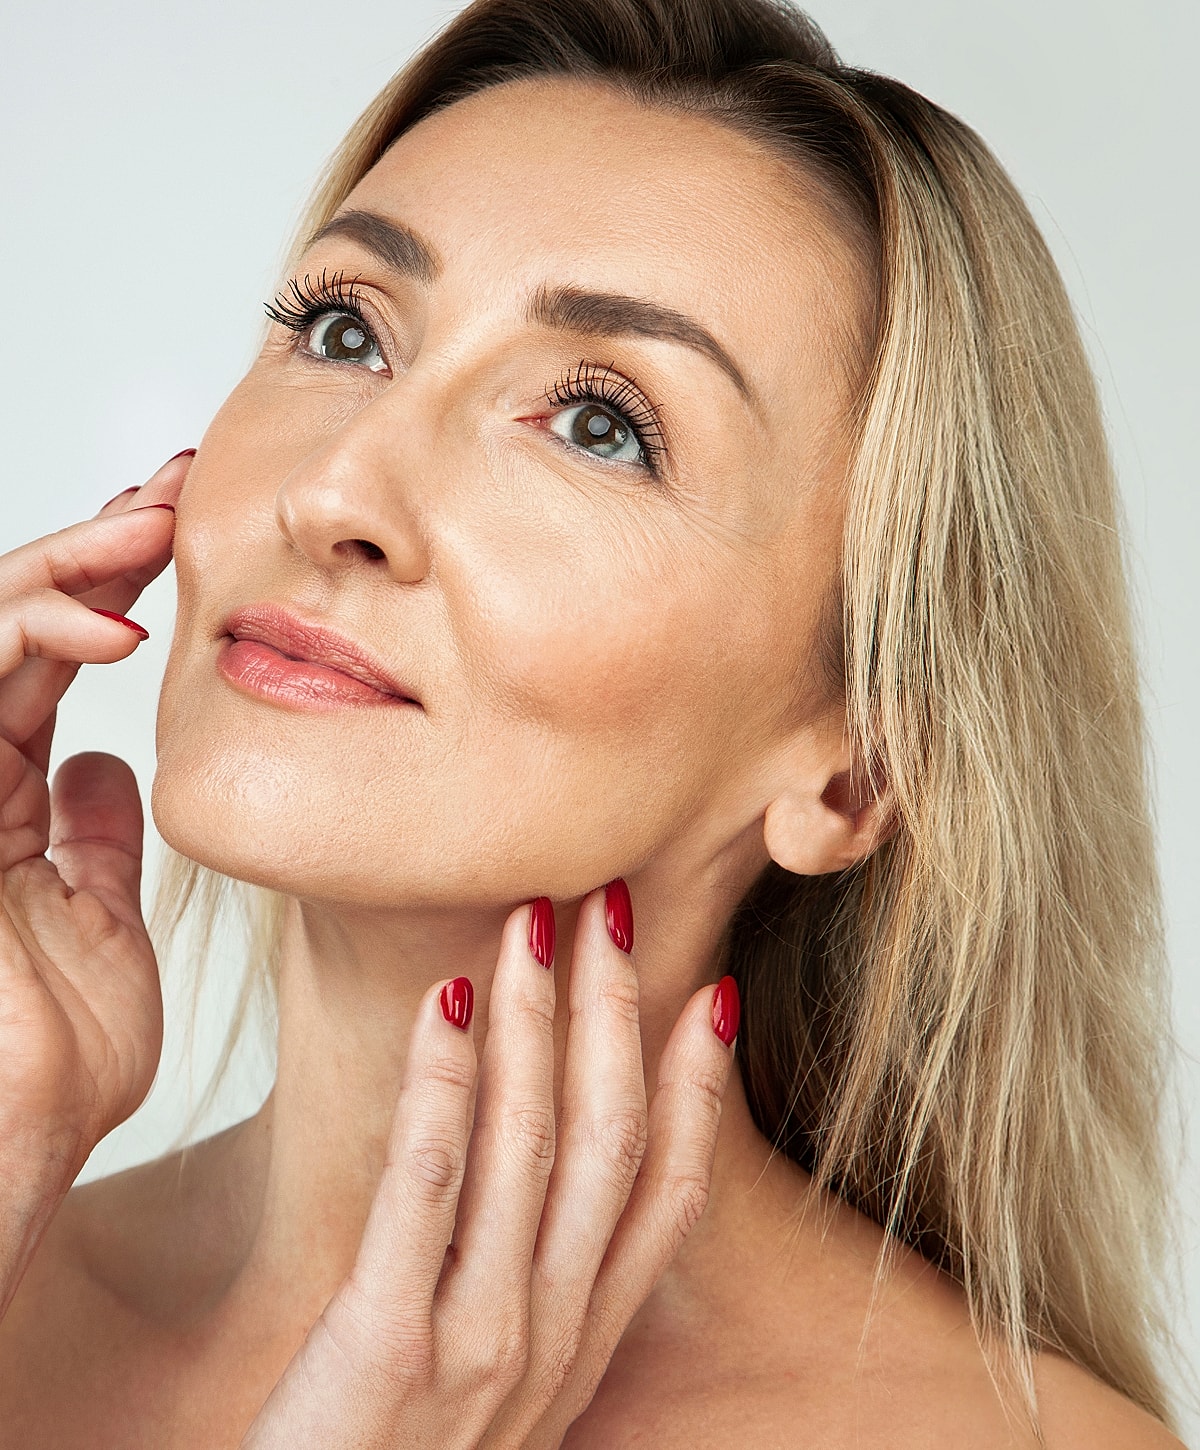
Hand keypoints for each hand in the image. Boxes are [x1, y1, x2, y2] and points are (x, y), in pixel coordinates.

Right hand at [0, 452, 188, 1197]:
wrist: (9, 1152)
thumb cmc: (55, 1067)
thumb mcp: (97, 927)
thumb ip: (95, 839)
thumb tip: (111, 762)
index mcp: (6, 799)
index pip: (52, 659)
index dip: (115, 587)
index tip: (193, 538)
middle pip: (17, 621)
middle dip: (95, 542)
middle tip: (178, 485)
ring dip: (69, 560)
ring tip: (157, 520)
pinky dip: (31, 637)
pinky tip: (114, 623)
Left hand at [240, 884, 739, 1449]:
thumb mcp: (493, 1380)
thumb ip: (525, 1283)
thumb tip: (537, 1165)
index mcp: (579, 1339)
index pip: (668, 1192)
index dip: (697, 1086)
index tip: (712, 992)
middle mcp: (549, 1336)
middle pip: (609, 1143)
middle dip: (615, 1014)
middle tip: (610, 905)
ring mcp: (479, 1346)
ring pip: (532, 1149)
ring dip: (537, 1022)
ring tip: (533, 925)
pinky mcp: (388, 1350)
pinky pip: (426, 1191)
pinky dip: (441, 1089)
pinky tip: (441, 1006)